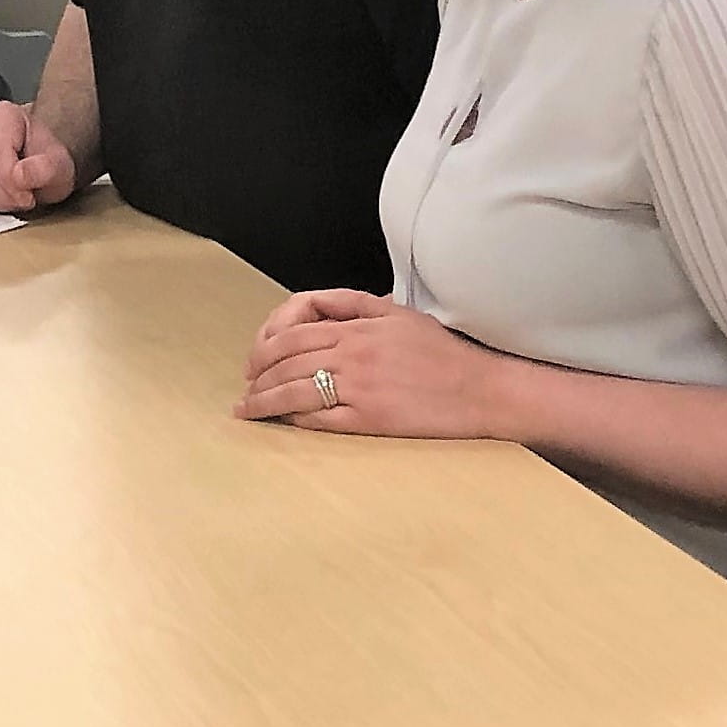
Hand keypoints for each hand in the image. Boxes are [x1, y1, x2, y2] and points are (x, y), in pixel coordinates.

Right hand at [0, 100, 77, 214]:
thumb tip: (21, 176)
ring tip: (13, 201)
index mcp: (5, 114)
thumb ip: (46, 169)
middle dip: (2, 194)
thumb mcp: (60, 166)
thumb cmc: (47, 161)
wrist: (39, 164)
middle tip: (23, 201)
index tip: (28, 196)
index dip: (9, 180)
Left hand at [234, 288, 507, 438]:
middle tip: (244, 389)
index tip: (252, 363)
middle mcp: (353, 355)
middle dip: (256, 377)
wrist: (482, 389)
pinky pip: (319, 420)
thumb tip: (313, 305)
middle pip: (285, 362)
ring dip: (264, 402)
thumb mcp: (398, 313)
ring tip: (248, 410)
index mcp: (358, 328)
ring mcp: (360, 389)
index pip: (292, 333)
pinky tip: (282, 422)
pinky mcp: (370, 420)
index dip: (263, 348)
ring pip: (294, 392)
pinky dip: (294, 420)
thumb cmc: (443, 352)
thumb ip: (352, 303)